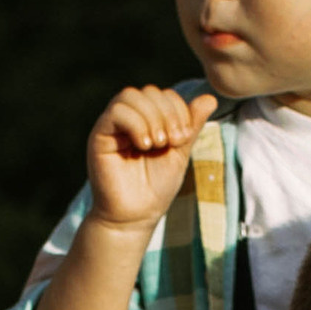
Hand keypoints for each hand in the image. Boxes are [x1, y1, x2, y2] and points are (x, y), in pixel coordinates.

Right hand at [86, 80, 216, 234]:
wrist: (134, 217)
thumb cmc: (156, 189)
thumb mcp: (179, 153)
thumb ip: (191, 126)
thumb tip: (211, 97)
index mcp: (147, 121)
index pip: (164, 95)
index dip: (178, 109)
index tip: (183, 137)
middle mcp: (128, 119)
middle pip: (149, 91)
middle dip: (167, 113)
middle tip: (172, 141)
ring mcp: (112, 126)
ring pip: (131, 96)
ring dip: (151, 117)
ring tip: (157, 144)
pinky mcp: (99, 136)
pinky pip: (116, 112)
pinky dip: (135, 124)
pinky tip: (144, 145)